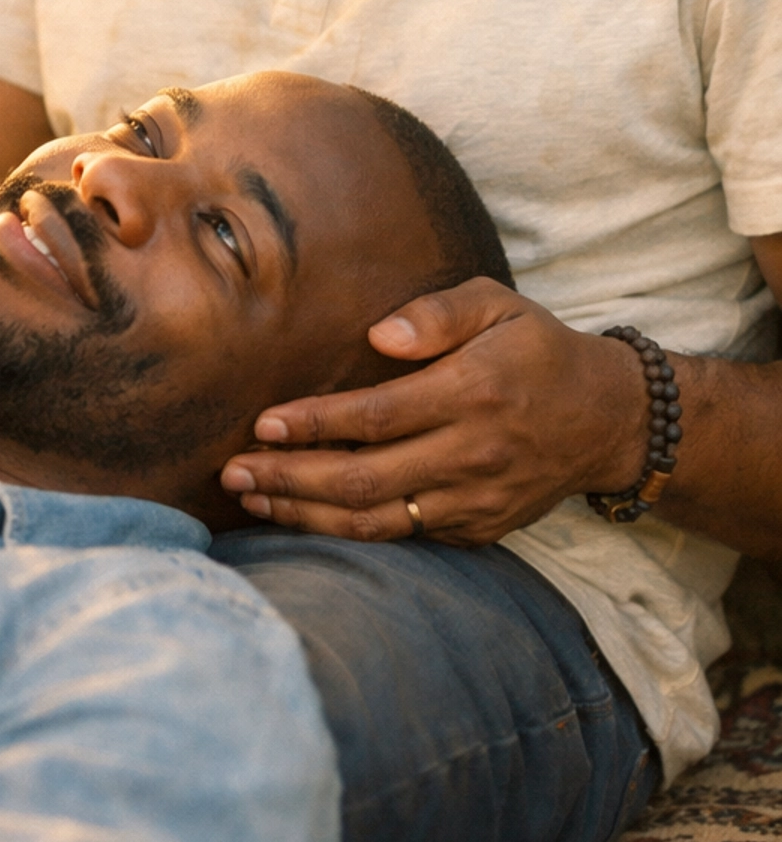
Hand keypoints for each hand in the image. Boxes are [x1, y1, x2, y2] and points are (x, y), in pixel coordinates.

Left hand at [220, 279, 647, 545]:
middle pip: (364, 480)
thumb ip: (438, 313)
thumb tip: (377, 337)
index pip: (376, 417)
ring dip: (308, 515)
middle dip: (290, 480)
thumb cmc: (537, 349)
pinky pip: (403, 537)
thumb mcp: (498, 304)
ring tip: (254, 501)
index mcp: (472, 393)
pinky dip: (348, 532)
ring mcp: (476, 500)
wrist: (608, 419)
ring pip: (377, 521)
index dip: (314, 424)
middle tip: (233, 474)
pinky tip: (304, 516)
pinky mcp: (478, 529)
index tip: (262, 425)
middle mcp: (472, 453)